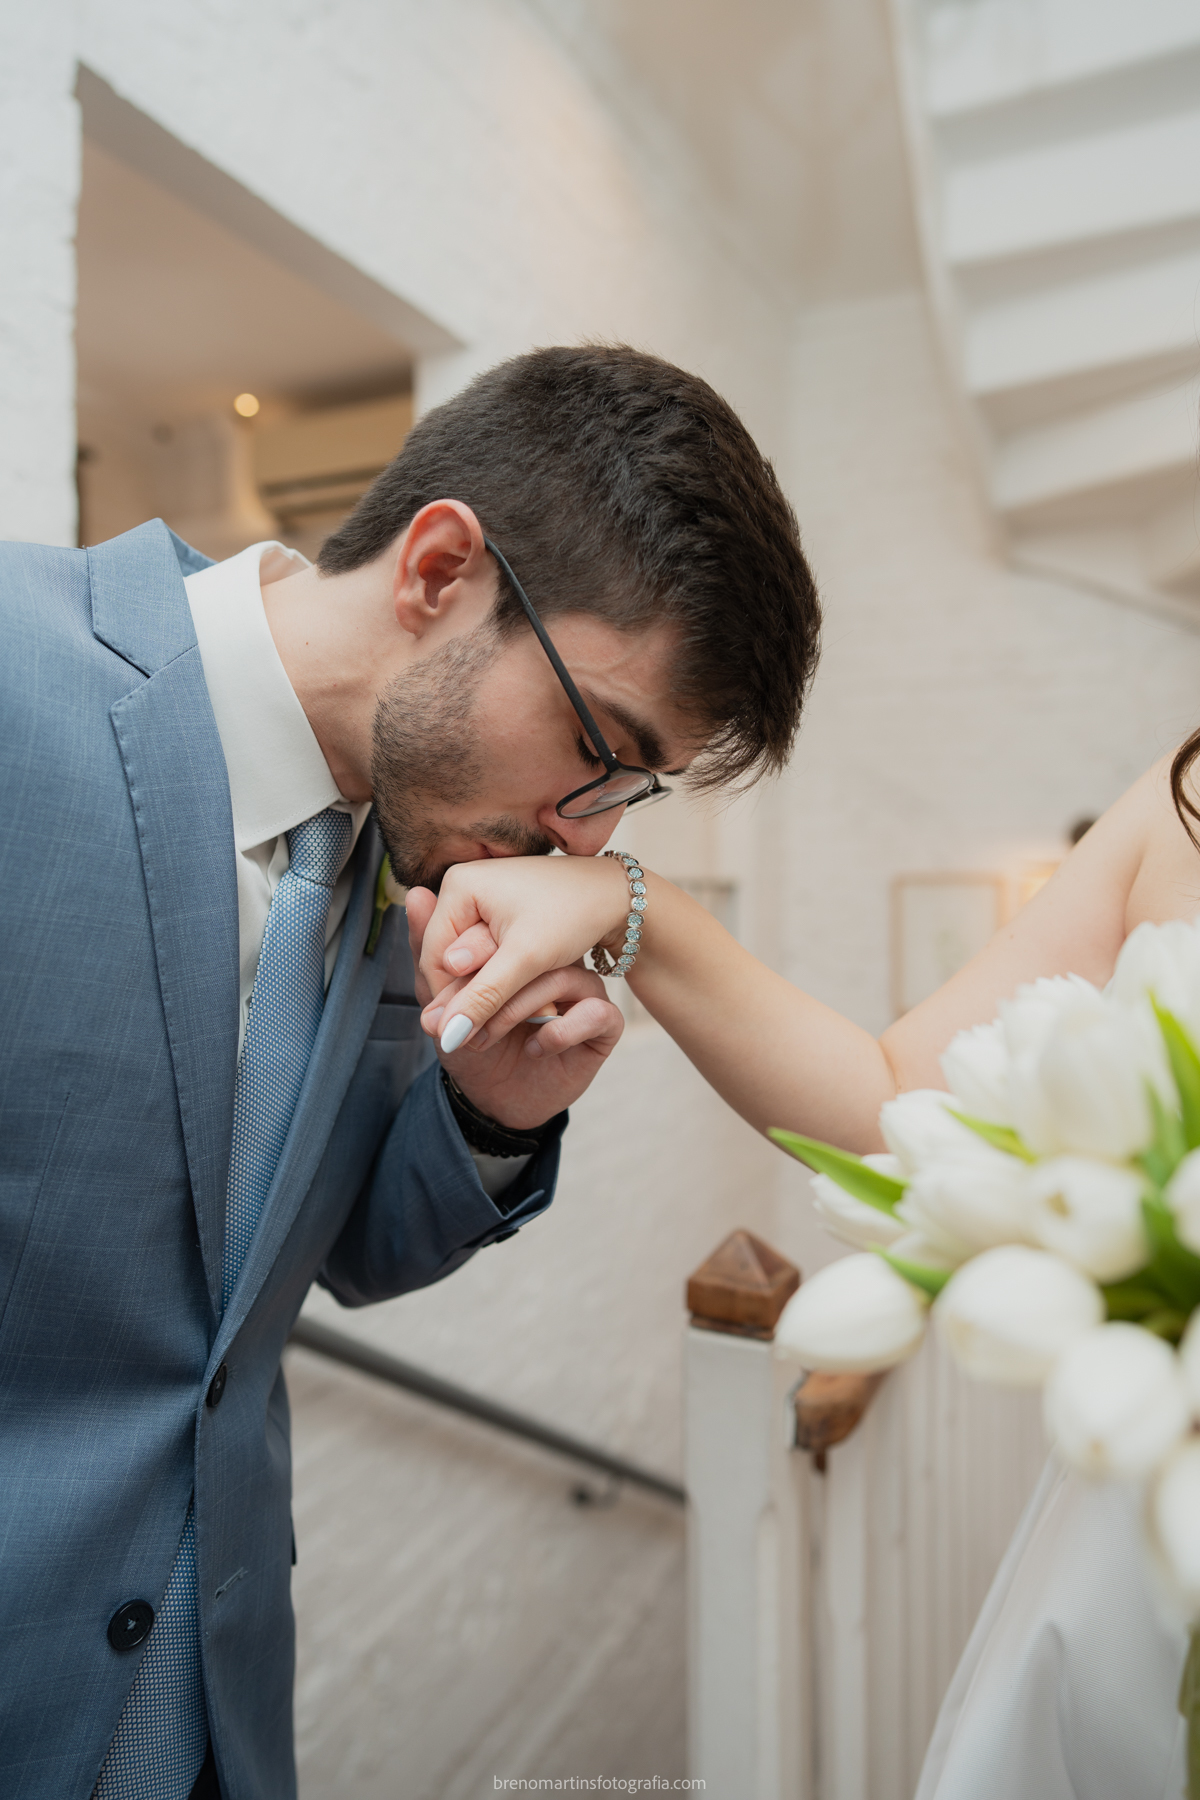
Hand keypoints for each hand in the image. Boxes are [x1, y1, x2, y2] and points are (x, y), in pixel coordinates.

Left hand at [406, 883, 624, 1130]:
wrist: (494, 1101)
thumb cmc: (470, 1046)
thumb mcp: (440, 1001)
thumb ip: (428, 952)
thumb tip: (416, 895)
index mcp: (521, 949)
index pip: (500, 934)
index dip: (467, 961)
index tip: (437, 999)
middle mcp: (556, 963)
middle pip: (532, 954)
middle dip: (486, 991)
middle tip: (455, 1023)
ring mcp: (583, 991)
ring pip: (562, 978)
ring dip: (516, 1010)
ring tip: (486, 1038)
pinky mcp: (604, 1024)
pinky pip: (595, 1012)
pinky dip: (560, 1031)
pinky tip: (536, 1047)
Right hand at [409, 854, 634, 1054]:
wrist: (613, 895)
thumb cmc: (572, 916)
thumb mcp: (526, 960)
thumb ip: (483, 997)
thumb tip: (444, 1035)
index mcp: (458, 885)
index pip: (434, 957)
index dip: (449, 1000)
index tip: (463, 1036)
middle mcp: (461, 884)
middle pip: (446, 956)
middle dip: (465, 996)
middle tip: (480, 1039)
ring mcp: (477, 894)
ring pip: (465, 957)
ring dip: (480, 990)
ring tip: (498, 1023)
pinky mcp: (494, 907)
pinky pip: (482, 951)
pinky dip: (494, 975)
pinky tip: (510, 996)